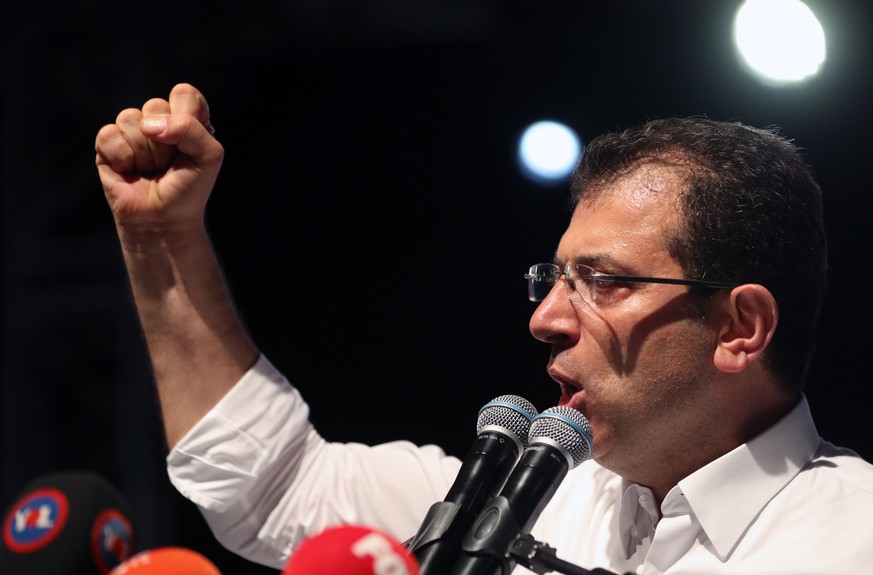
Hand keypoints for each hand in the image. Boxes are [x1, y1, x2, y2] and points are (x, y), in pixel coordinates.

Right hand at [95, 83, 223, 233]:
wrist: (163, 219)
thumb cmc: (189, 188)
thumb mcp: (208, 156)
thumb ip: (190, 128)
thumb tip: (148, 124)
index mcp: (186, 118)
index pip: (183, 93)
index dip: (185, 115)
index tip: (190, 144)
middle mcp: (159, 120)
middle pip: (155, 105)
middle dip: (165, 143)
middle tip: (169, 164)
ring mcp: (132, 131)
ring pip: (130, 118)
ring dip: (144, 152)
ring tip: (150, 170)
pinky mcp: (108, 144)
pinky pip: (109, 134)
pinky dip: (122, 157)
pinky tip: (129, 170)